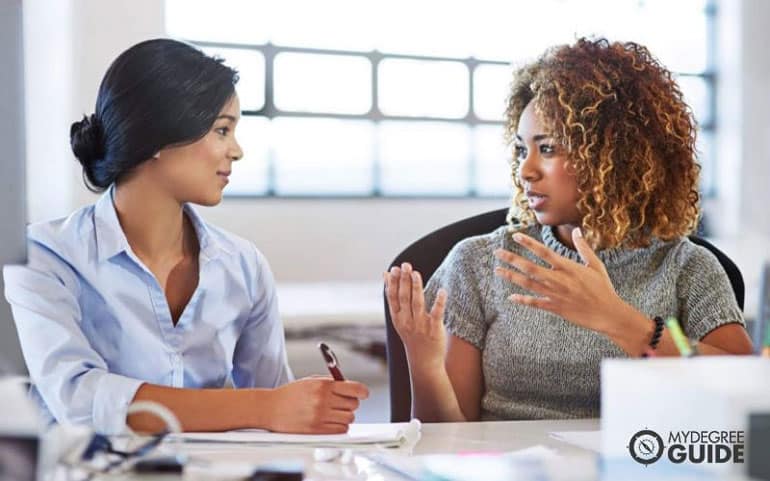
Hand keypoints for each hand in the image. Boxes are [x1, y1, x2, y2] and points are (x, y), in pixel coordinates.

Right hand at [266, 377, 368, 433]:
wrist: (270, 408)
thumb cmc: (290, 394)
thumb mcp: (310, 381)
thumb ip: (331, 383)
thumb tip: (351, 387)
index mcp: (323, 385)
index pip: (354, 389)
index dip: (362, 392)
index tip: (364, 394)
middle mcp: (323, 400)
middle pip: (354, 404)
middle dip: (351, 403)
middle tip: (342, 403)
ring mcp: (320, 416)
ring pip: (349, 418)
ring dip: (345, 416)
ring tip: (334, 413)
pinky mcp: (316, 430)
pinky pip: (340, 430)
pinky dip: (339, 426)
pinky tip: (330, 422)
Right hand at [384, 263, 447, 371]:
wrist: (423, 361)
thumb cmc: (412, 334)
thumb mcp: (398, 317)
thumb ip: (393, 295)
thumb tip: (384, 274)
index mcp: (397, 317)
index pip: (392, 297)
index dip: (392, 283)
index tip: (394, 268)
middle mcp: (407, 320)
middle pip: (404, 297)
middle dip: (403, 281)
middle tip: (405, 265)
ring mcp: (420, 325)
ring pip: (417, 303)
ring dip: (416, 287)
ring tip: (415, 273)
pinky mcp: (434, 329)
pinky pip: (437, 314)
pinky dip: (439, 302)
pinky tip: (442, 291)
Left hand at [493, 227, 628, 333]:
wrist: (608, 314)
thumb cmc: (603, 288)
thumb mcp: (596, 265)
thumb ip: (583, 247)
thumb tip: (577, 230)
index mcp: (568, 267)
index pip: (544, 252)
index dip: (528, 243)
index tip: (515, 236)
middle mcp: (558, 280)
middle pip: (530, 267)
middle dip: (512, 259)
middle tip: (497, 252)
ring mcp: (555, 295)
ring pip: (528, 284)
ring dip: (511, 277)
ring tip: (497, 270)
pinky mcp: (555, 308)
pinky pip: (535, 303)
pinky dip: (522, 300)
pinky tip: (511, 297)